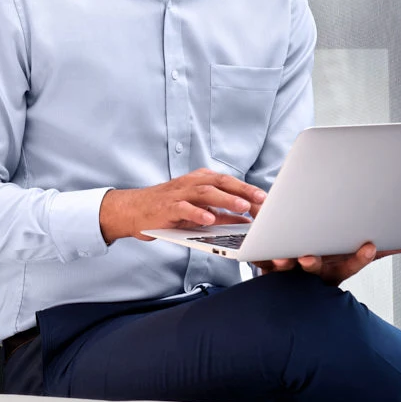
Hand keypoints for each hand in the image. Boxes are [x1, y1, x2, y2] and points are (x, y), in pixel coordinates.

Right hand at [99, 169, 267, 244]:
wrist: (133, 210)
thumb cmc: (168, 211)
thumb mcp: (197, 212)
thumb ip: (220, 215)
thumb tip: (246, 221)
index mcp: (200, 181)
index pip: (228, 181)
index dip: (248, 188)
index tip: (267, 198)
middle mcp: (191, 183)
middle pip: (221, 182)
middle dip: (243, 190)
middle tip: (262, 200)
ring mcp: (178, 194)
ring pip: (205, 193)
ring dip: (226, 199)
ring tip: (242, 207)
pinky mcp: (166, 207)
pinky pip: (184, 208)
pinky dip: (198, 213)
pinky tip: (209, 220)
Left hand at [256, 242, 397, 286]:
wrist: (284, 296)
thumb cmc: (321, 268)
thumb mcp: (345, 263)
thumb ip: (371, 256)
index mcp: (333, 271)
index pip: (349, 267)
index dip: (359, 259)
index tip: (369, 246)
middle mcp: (312, 275)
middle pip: (315, 270)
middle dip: (313, 264)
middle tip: (308, 258)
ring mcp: (290, 274)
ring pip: (287, 270)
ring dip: (282, 264)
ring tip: (280, 259)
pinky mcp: (269, 269)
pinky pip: (263, 264)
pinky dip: (257, 256)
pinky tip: (254, 247)